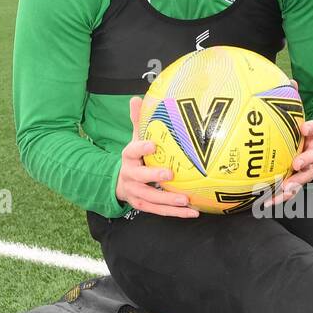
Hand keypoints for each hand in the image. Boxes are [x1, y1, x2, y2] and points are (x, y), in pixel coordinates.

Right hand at [116, 96, 199, 217]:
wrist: (120, 182)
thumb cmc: (135, 158)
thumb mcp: (134, 138)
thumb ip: (137, 121)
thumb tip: (137, 98)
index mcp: (128, 158)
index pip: (131, 151)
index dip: (141, 148)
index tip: (153, 145)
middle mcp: (129, 176)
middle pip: (139, 177)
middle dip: (153, 176)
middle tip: (170, 174)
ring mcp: (135, 193)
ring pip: (150, 198)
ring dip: (167, 200)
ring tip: (185, 200)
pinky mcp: (143, 206)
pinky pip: (159, 211)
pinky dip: (175, 213)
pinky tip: (192, 212)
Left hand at [268, 80, 312, 206]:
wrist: (306, 150)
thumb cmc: (295, 131)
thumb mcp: (293, 115)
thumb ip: (291, 100)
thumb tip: (290, 79)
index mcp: (311, 136)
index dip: (312, 128)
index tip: (305, 128)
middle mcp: (312, 153)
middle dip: (306, 161)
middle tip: (296, 163)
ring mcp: (305, 170)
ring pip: (305, 178)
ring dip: (295, 184)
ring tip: (285, 188)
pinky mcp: (295, 183)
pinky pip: (289, 192)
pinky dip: (279, 198)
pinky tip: (264, 203)